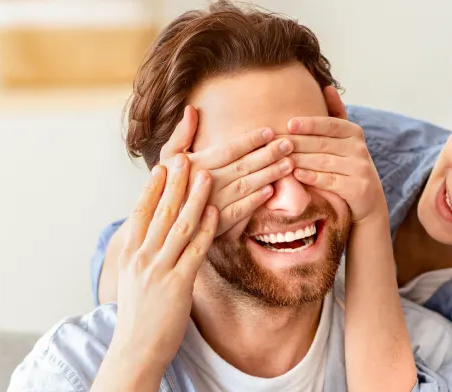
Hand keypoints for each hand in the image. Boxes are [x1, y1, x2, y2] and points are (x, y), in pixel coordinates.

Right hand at [112, 155, 217, 370]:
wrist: (135, 351)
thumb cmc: (140, 318)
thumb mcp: (136, 281)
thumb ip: (145, 256)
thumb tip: (155, 238)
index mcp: (130, 255)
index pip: (140, 212)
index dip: (153, 186)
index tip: (163, 163)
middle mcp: (141, 258)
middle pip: (160, 211)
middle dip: (175, 182)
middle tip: (187, 156)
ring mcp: (158, 270)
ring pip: (179, 225)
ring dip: (194, 197)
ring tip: (207, 174)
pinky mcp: (178, 285)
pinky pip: (194, 250)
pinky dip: (205, 228)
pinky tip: (216, 211)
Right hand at [159, 106, 295, 235]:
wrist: (162, 224)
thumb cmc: (166, 185)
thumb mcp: (167, 158)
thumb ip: (181, 134)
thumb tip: (191, 109)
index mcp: (194, 164)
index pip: (228, 149)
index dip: (250, 140)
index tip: (269, 132)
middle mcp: (204, 183)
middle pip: (242, 166)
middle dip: (268, 154)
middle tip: (289, 145)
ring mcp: (212, 204)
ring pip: (246, 186)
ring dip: (268, 175)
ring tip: (288, 164)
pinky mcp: (217, 224)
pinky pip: (240, 210)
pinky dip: (256, 200)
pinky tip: (271, 190)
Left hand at [286, 116, 386, 224]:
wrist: (368, 198)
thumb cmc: (348, 164)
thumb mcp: (346, 139)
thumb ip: (337, 114)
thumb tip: (327, 87)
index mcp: (354, 133)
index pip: (330, 124)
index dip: (309, 123)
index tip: (289, 124)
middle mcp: (359, 148)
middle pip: (323, 143)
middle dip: (297, 143)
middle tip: (276, 144)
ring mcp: (359, 168)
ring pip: (323, 161)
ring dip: (300, 160)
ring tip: (280, 159)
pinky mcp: (357, 187)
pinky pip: (330, 180)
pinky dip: (311, 177)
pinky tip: (296, 174)